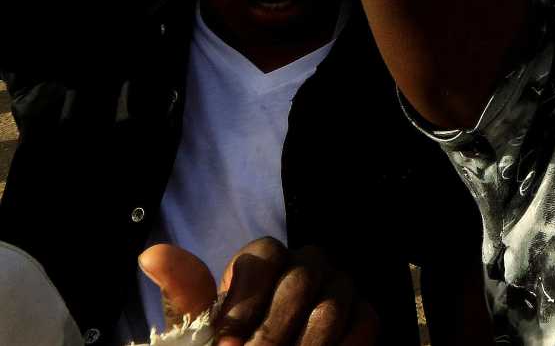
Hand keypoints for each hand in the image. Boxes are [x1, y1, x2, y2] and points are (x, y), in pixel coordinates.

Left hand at [140, 238, 376, 344]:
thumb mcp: (200, 331)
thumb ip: (187, 295)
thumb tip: (152, 254)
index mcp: (265, 262)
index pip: (266, 255)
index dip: (246, 301)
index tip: (226, 343)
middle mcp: (307, 265)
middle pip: (301, 279)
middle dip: (272, 332)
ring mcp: (341, 288)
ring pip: (331, 306)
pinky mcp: (365, 315)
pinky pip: (364, 323)